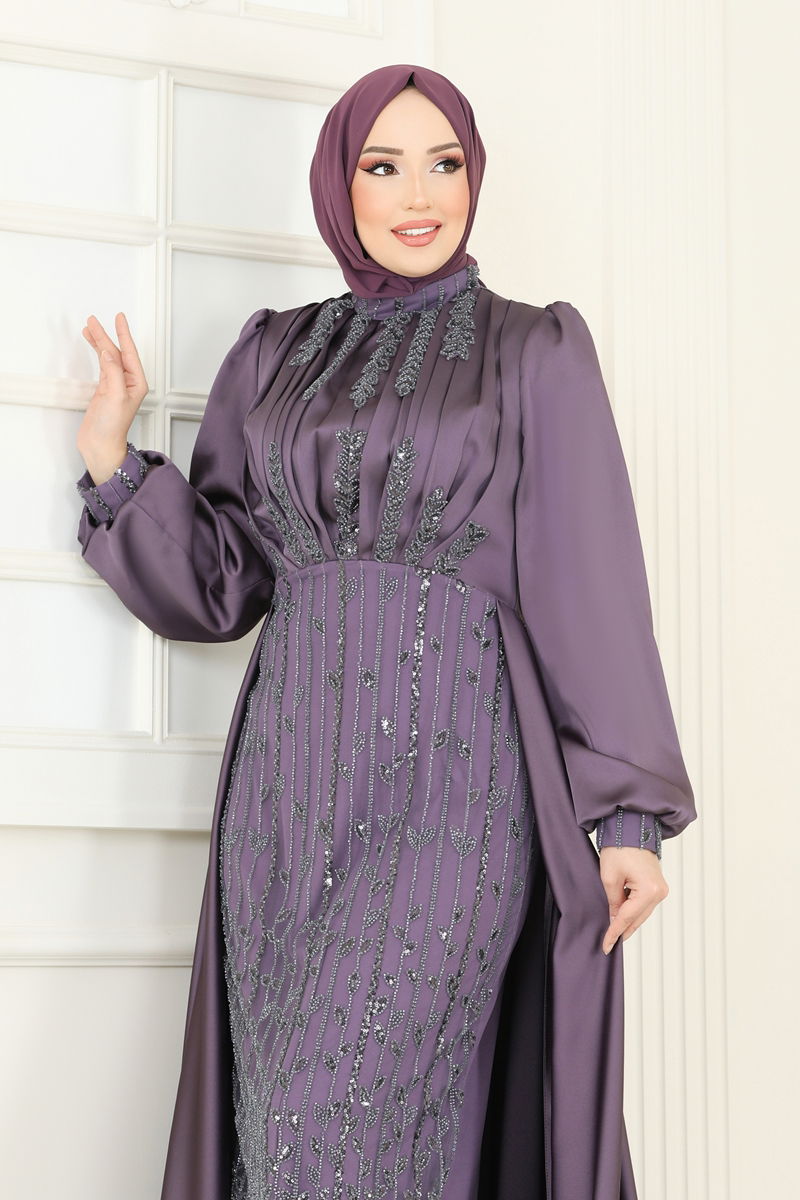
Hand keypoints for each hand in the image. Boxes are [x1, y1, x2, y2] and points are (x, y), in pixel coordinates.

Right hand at [77, 312, 148, 483]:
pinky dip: (96, 353)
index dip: (124, 334)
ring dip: (99, 342)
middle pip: (117, 352)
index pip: (130, 352)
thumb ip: (113, 371)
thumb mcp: (114, 396)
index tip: (119, 317)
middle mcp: (128, 382)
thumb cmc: (112, 427)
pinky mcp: (104, 389)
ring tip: (88, 328)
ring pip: (108, 357)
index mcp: (137, 383)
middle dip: (106, 335)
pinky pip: (101, 365)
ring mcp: (116, 385)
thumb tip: (109, 351)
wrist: (100, 445)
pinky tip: (92, 345)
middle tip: (93, 320)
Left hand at [598, 845, 668, 953]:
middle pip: (637, 919)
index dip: (614, 933)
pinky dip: (634, 911)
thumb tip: (615, 919)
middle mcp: (659, 892)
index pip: (627, 918)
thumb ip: (613, 902)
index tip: (606, 946)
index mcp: (648, 891)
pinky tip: (622, 916)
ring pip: (641, 914)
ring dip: (628, 921)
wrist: (632, 829)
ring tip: (614, 933)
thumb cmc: (619, 848)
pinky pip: (644, 905)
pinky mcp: (658, 886)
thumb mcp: (610, 878)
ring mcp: (661, 889)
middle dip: (622, 930)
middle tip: (609, 943)